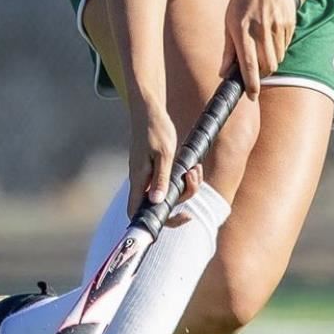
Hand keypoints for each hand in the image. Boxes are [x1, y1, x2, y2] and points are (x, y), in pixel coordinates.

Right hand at [126, 98, 200, 216]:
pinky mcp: (154, 169)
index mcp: (140, 180)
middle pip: (160, 205)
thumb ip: (161, 178)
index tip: (182, 214)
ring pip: (168, 192)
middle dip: (183, 196)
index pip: (138, 213)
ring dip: (186, 185)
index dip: (160, 222)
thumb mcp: (164, 153)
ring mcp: (147, 175)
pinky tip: (191, 166)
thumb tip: (158, 202)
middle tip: (192, 178)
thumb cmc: (155, 129)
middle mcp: (141, 181)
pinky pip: (169, 181)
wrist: (149, 111)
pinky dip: (182, 177)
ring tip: (195, 169)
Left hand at [220, 0, 298, 99]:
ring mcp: (276, 26)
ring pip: (277, 58)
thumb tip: (224, 73)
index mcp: (242, 29)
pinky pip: (285, 45)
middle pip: (267, 65)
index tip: (252, 96)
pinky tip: (271, 33)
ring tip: (262, 45)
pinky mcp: (288, 22)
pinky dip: (278, 47)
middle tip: (256, 70)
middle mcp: (260, 29)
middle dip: (262, 73)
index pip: (248, 63)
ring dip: (270, 60)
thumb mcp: (229, 20)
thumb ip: (228, 49)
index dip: (251, 83)